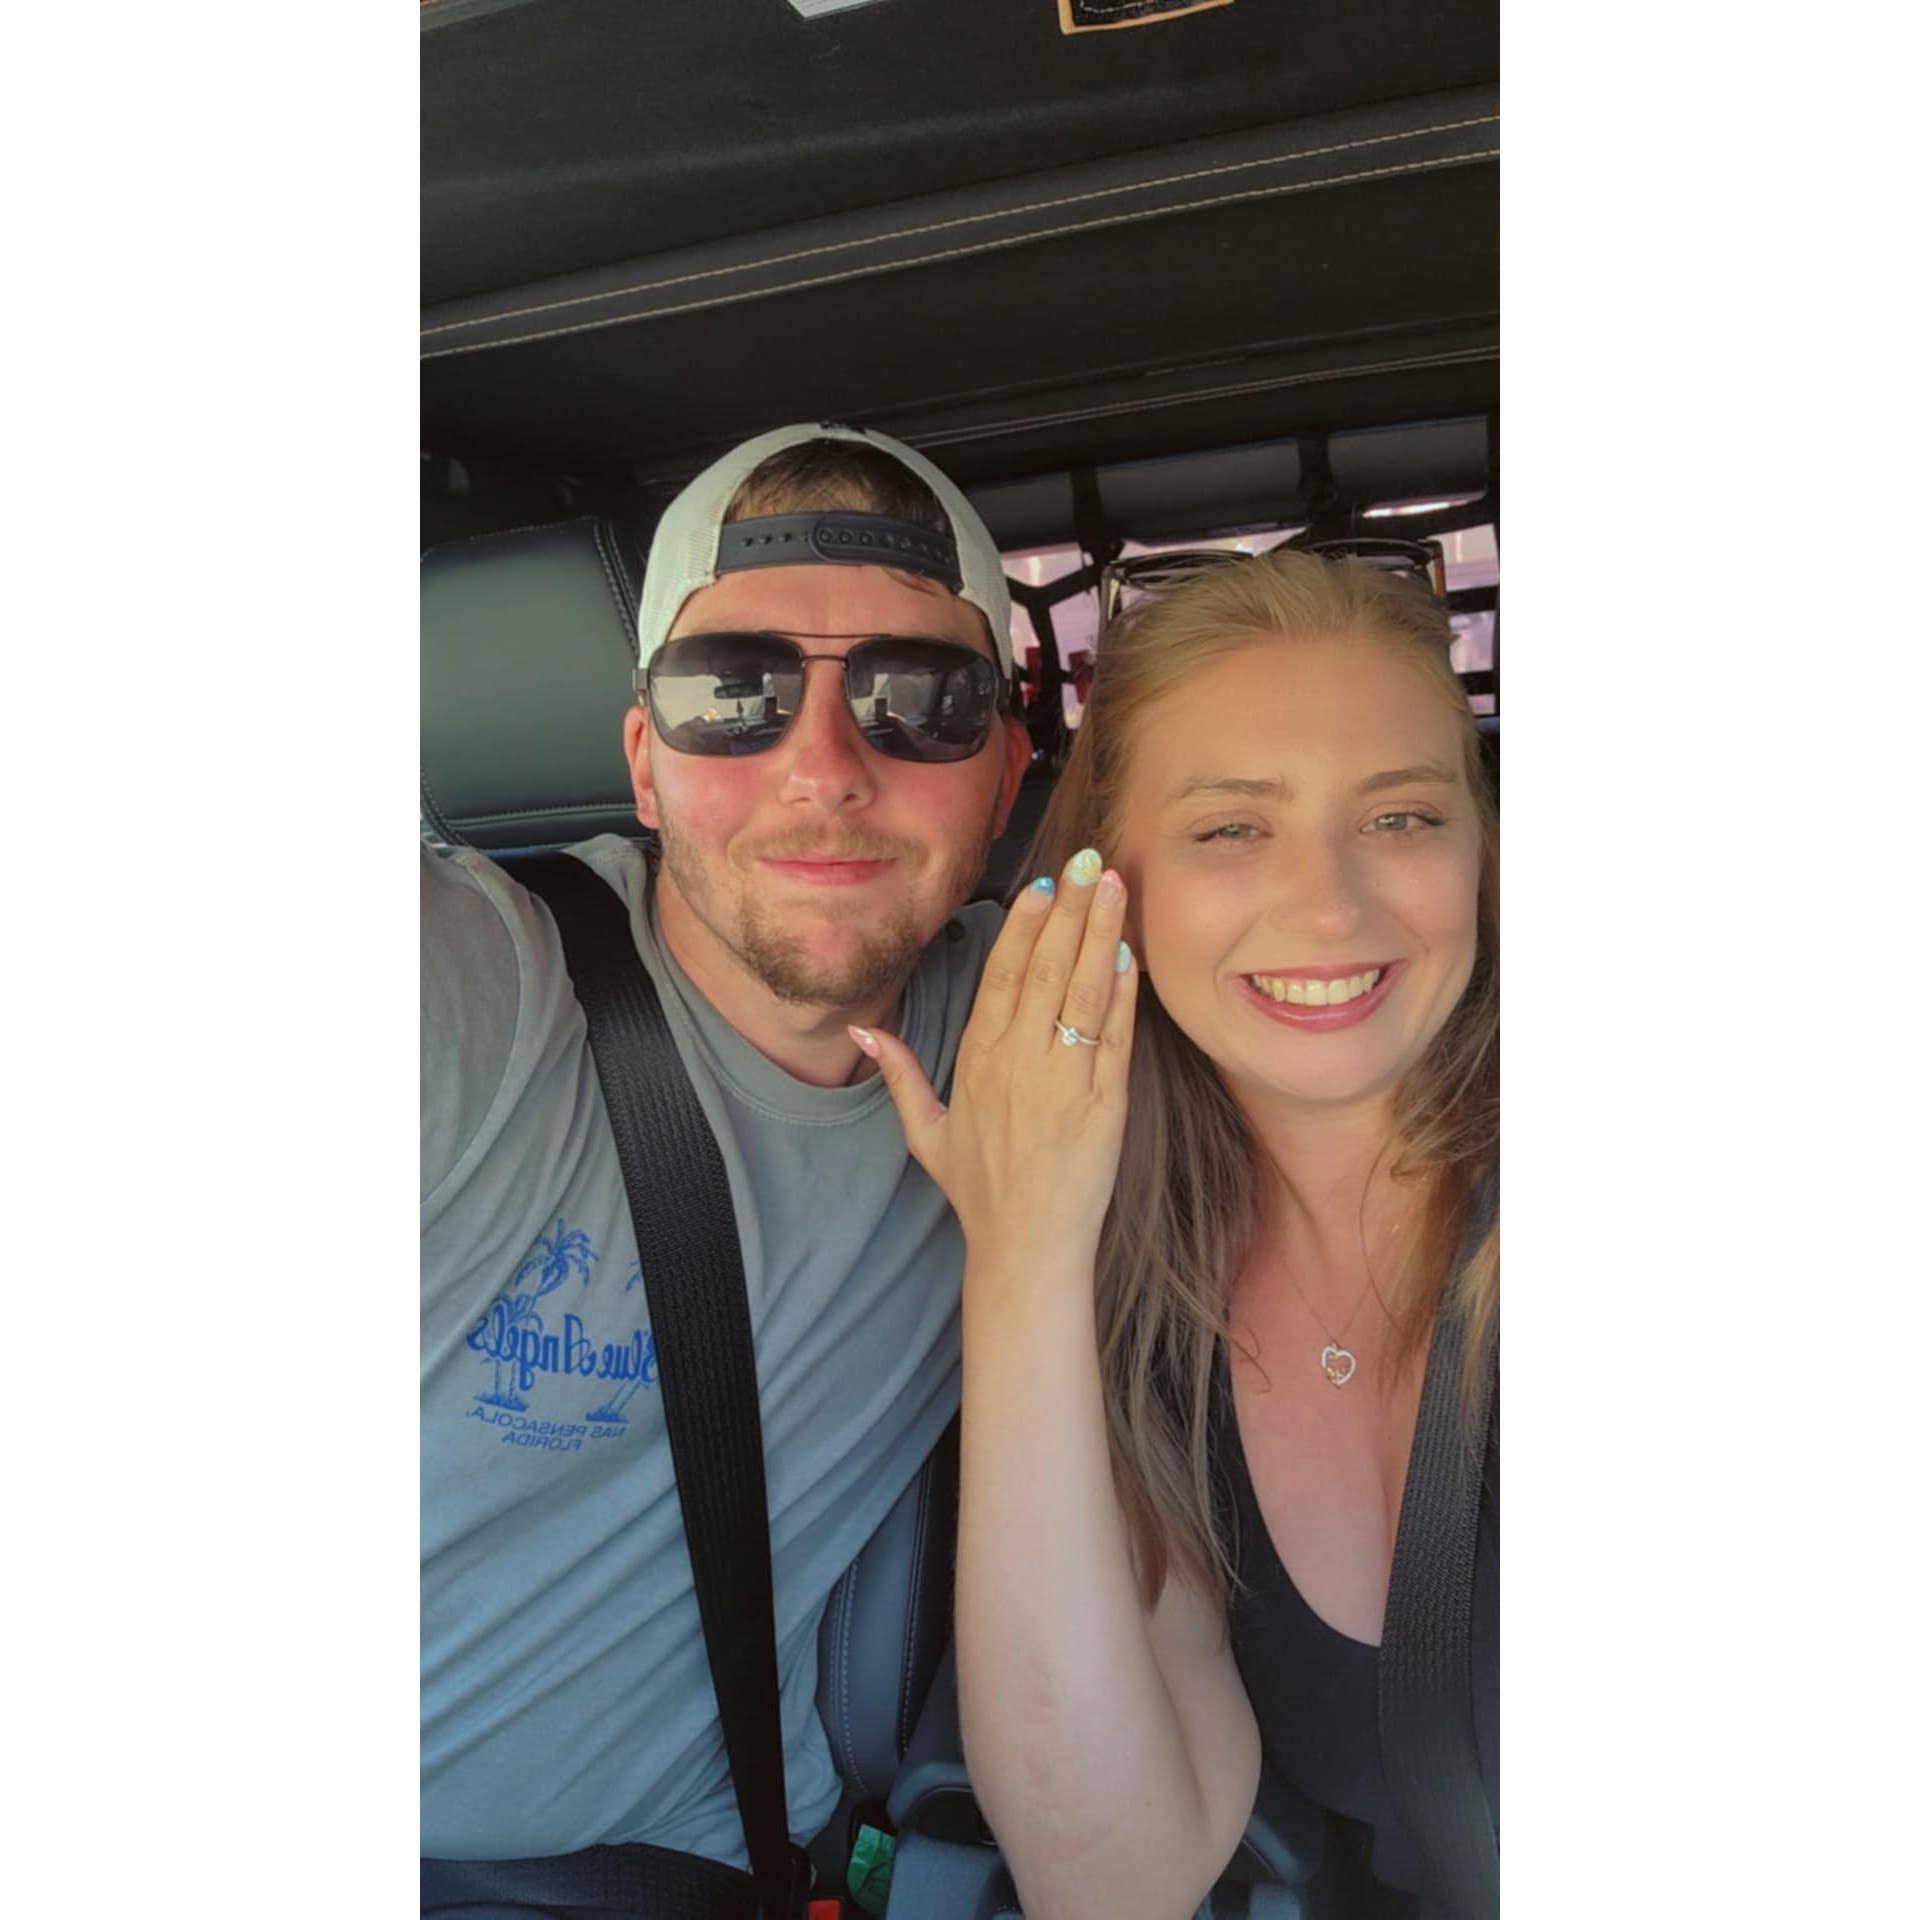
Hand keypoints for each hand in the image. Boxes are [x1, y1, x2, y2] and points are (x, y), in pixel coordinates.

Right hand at [853, 848, 1139, 1265]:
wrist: (1025, 1246)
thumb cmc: (979, 1190)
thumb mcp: (926, 1132)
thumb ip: (900, 1074)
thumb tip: (863, 1030)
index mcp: (978, 1057)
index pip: (1002, 974)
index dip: (1024, 926)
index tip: (1041, 885)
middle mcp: (1018, 1058)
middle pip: (1047, 968)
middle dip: (1070, 909)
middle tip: (1089, 860)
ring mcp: (1064, 1076)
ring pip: (1084, 990)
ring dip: (1102, 933)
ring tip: (1116, 886)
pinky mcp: (1105, 1100)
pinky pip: (1115, 1033)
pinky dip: (1124, 992)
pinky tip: (1130, 953)